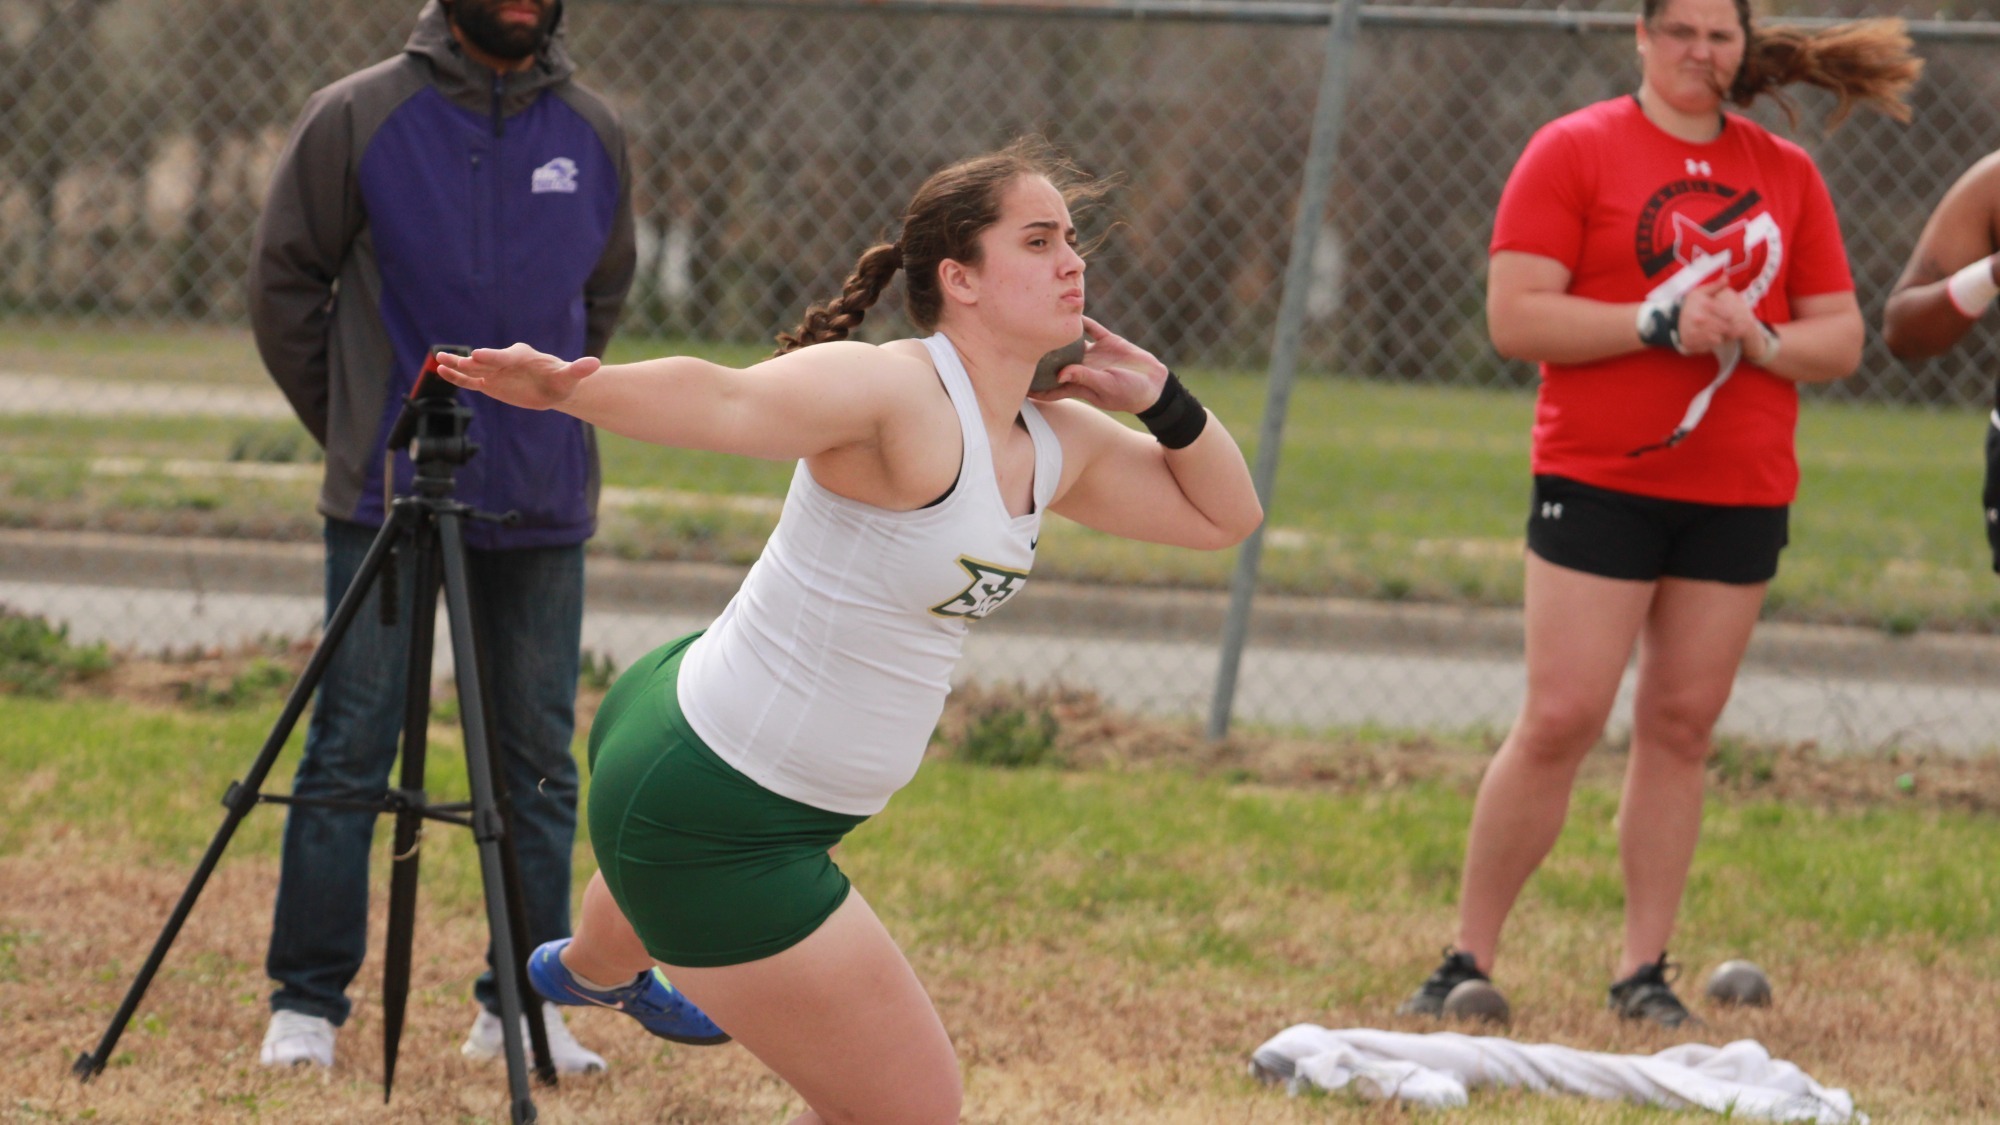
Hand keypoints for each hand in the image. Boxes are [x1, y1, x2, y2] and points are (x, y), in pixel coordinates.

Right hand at [433, 343, 600, 409]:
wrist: (555, 386)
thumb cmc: (562, 380)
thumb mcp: (571, 376)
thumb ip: (578, 369)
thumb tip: (594, 363)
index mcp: (521, 357)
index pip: (504, 357)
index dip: (492, 357)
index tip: (478, 355)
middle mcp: (505, 362)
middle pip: (485, 361)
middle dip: (471, 360)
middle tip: (456, 358)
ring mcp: (496, 372)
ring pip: (473, 369)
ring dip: (457, 365)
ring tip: (439, 360)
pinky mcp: (490, 383)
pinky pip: (471, 381)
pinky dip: (458, 377)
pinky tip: (442, 371)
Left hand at [1027, 316, 1169, 413]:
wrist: (1155, 384)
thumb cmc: (1130, 393)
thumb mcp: (1106, 386)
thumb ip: (1084, 377)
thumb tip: (1060, 373)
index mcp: (1081, 384)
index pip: (1052, 388)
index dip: (1035, 388)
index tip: (1016, 383)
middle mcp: (1084, 368)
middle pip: (1057, 362)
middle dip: (1041, 357)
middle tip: (1019, 345)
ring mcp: (1095, 355)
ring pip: (1071, 342)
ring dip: (1059, 334)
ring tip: (1040, 320)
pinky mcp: (1108, 342)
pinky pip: (1092, 328)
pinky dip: (1082, 320)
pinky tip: (1069, 308)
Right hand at [1672, 279, 1736, 354]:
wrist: (1669, 320)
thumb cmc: (1689, 305)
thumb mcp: (1700, 292)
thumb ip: (1715, 286)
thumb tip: (1727, 277)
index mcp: (1705, 305)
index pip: (1729, 315)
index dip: (1732, 317)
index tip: (1729, 317)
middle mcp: (1700, 319)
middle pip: (1726, 328)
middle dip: (1728, 328)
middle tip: (1725, 326)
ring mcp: (1696, 332)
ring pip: (1719, 338)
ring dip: (1721, 336)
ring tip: (1716, 332)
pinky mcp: (1692, 343)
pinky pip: (1710, 346)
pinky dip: (1712, 343)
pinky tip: (1709, 337)